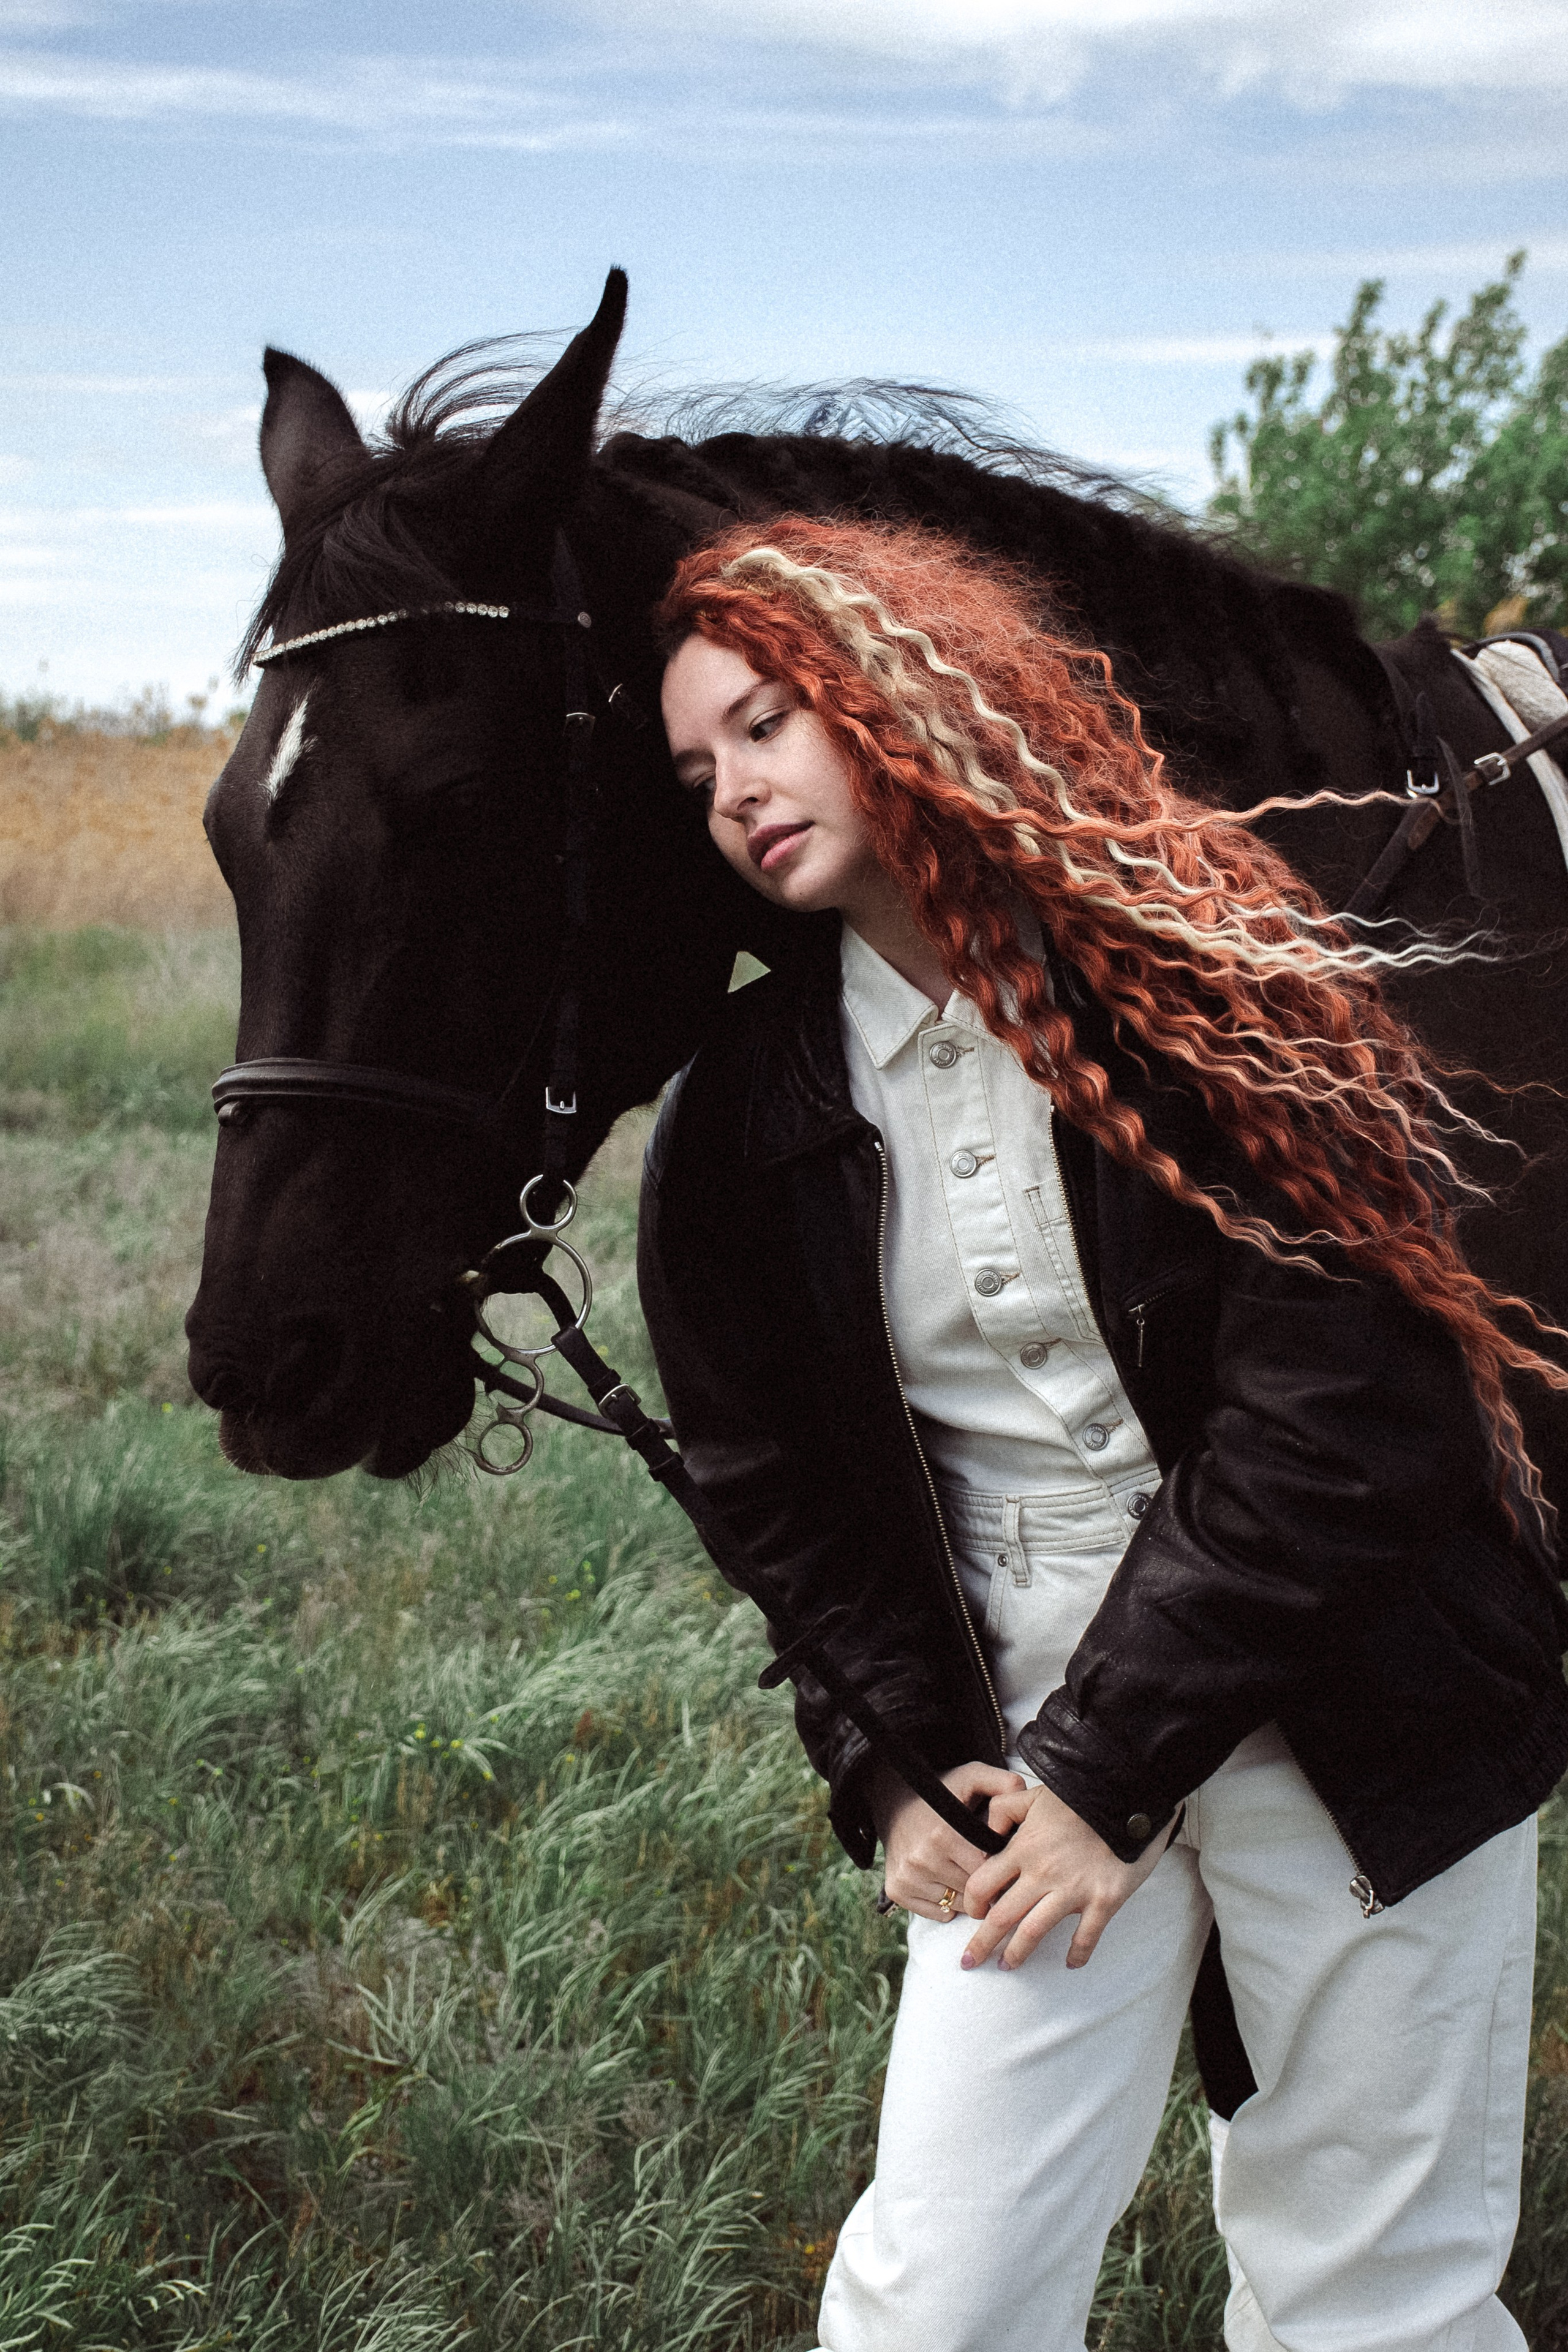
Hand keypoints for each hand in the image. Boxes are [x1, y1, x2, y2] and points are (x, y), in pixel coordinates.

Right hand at [875, 1759, 1026, 1922]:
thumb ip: (1003, 1783)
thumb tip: (1025, 1795)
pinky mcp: (897, 1889)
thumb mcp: (972, 1777)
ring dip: (968, 1895)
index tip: (1003, 1861)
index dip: (1000, 1869)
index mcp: (944, 1834)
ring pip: (957, 1905)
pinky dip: (947, 1905)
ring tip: (966, 1871)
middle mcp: (923, 1858)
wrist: (894, 1800)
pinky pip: (937, 1913)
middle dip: (985, 1883)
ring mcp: (908, 1876)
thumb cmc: (942, 1791)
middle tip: (988, 1868)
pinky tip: (947, 1881)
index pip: (986, 1871)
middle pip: (973, 1891)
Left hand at [960, 1783, 1173, 1971]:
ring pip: (1034, 1932)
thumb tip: (986, 1832)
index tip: (972, 1913)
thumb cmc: (1079, 1795)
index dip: (972, 1903)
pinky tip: (1071, 1964)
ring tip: (1008, 1965)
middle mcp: (1042, 1874)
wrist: (1126, 1794)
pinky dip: (1077, 1954)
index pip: (982, 1885)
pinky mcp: (1104, 1900)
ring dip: (1017, 1954)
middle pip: (1001, 1917)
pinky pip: (1086, 1936)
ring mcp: (1073, 1890)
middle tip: (969, 1961)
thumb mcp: (1032, 1794)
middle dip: (981, 1944)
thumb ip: (1003, 1809)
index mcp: (1023, 1849)